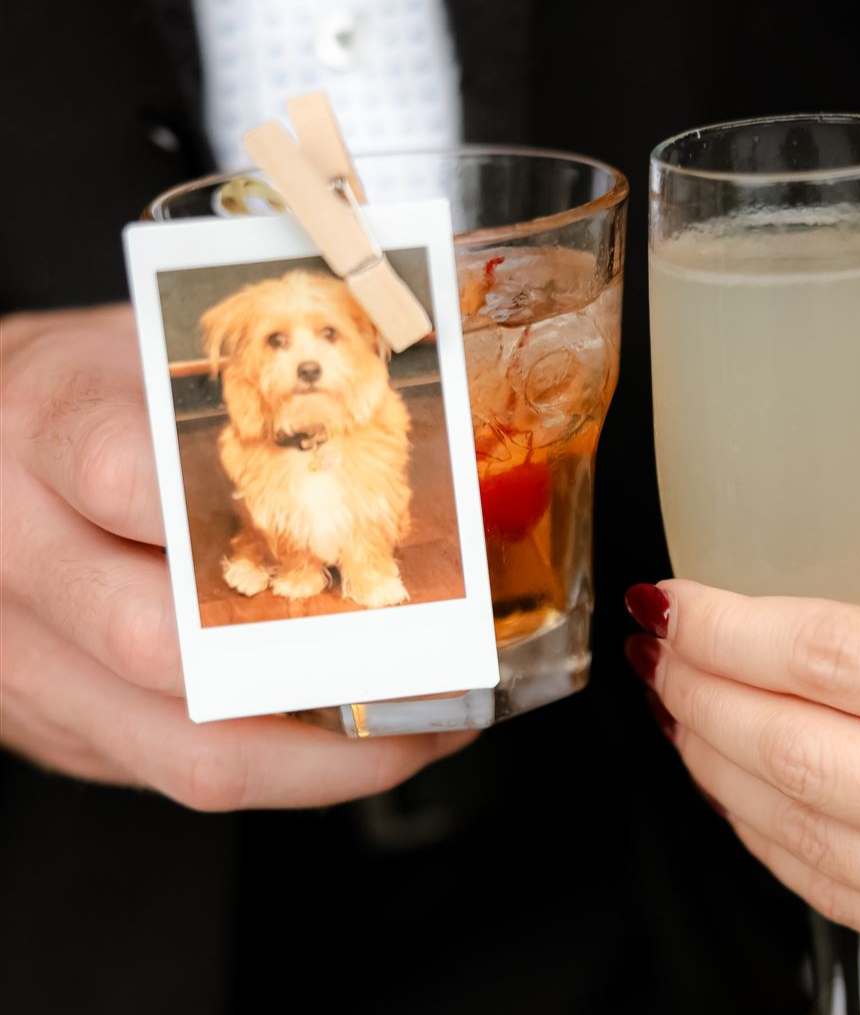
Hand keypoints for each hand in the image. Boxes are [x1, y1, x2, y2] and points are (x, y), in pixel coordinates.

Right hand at [1, 306, 473, 808]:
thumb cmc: (74, 399)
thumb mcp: (135, 355)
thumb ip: (233, 396)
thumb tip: (397, 428)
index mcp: (42, 427)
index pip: (131, 477)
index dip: (248, 520)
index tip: (367, 551)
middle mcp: (12, 549)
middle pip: (158, 642)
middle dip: (317, 666)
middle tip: (431, 663)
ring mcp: (20, 654)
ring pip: (176, 744)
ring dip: (319, 755)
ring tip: (421, 729)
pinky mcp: (46, 723)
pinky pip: (171, 770)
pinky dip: (280, 768)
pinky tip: (353, 741)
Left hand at [624, 539, 859, 976]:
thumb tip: (843, 564)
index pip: (835, 659)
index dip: (730, 626)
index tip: (677, 600)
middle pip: (794, 753)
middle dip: (697, 694)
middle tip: (658, 649)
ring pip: (795, 834)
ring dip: (714, 764)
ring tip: (678, 706)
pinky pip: (834, 892)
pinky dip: (764, 832)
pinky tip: (737, 782)